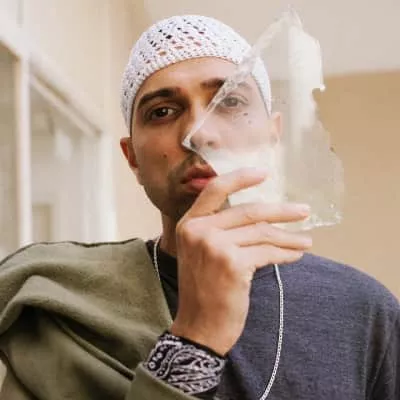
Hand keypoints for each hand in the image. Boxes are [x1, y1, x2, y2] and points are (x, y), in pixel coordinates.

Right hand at [171, 168, 311, 354]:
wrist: (199, 326)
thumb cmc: (204, 290)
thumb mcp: (201, 253)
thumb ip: (219, 230)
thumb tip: (258, 215)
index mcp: (189, 224)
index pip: (214, 189)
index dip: (240, 178)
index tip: (264, 173)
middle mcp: (199, 231)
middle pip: (248, 211)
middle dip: (281, 211)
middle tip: (303, 211)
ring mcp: (214, 246)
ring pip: (261, 232)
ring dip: (288, 237)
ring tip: (305, 241)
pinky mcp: (232, 264)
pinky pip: (267, 252)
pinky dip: (285, 253)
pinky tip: (295, 255)